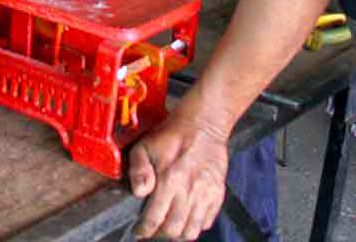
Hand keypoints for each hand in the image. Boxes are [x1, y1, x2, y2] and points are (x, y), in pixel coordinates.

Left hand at [129, 113, 228, 239]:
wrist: (203, 124)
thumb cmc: (173, 134)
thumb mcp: (145, 146)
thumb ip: (138, 170)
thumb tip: (140, 192)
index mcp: (170, 179)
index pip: (154, 219)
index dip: (144, 230)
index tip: (139, 231)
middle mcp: (189, 190)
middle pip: (173, 230)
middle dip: (159, 234)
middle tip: (153, 229)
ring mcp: (206, 194)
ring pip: (191, 230)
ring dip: (178, 233)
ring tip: (169, 226)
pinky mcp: (217, 193)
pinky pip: (207, 221)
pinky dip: (195, 225)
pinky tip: (186, 217)